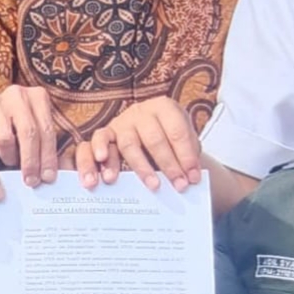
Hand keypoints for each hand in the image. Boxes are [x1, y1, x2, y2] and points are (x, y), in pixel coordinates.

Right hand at [0, 85, 57, 187]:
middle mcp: (17, 93)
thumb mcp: (35, 130)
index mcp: (38, 96)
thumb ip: (44, 146)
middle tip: (30, 181)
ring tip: (11, 162)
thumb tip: (49, 176)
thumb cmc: (17, 127)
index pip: (46, 130)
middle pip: (28, 132)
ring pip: (5, 138)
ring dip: (9, 157)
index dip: (48, 156)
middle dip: (31, 161)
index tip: (48, 178)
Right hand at [75, 97, 201, 191]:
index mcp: (164, 107)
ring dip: (141, 167)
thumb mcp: (184, 139)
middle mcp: (141, 111)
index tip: (193, 177)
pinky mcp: (106, 132)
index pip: (177, 131)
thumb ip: (187, 156)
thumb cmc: (168, 136)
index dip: (186, 155)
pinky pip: (100, 139)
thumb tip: (190, 178)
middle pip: (154, 138)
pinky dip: (101, 150)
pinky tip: (105, 167)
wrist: (150, 128)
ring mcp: (122, 121)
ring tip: (153, 185)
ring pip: (129, 143)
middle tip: (178, 186)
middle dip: (168, 165)